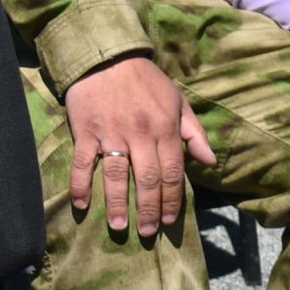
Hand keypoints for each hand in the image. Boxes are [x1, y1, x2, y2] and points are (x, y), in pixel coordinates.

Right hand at [65, 55, 214, 236]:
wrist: (109, 57)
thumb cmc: (147, 82)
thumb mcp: (178, 102)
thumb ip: (194, 134)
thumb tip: (208, 162)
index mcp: (165, 128)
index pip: (172, 172)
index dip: (173, 199)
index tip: (171, 221)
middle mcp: (140, 134)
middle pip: (147, 178)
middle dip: (150, 208)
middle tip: (149, 232)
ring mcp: (111, 134)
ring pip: (117, 175)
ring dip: (118, 203)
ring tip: (119, 227)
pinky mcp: (86, 132)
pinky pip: (83, 163)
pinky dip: (81, 185)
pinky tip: (82, 205)